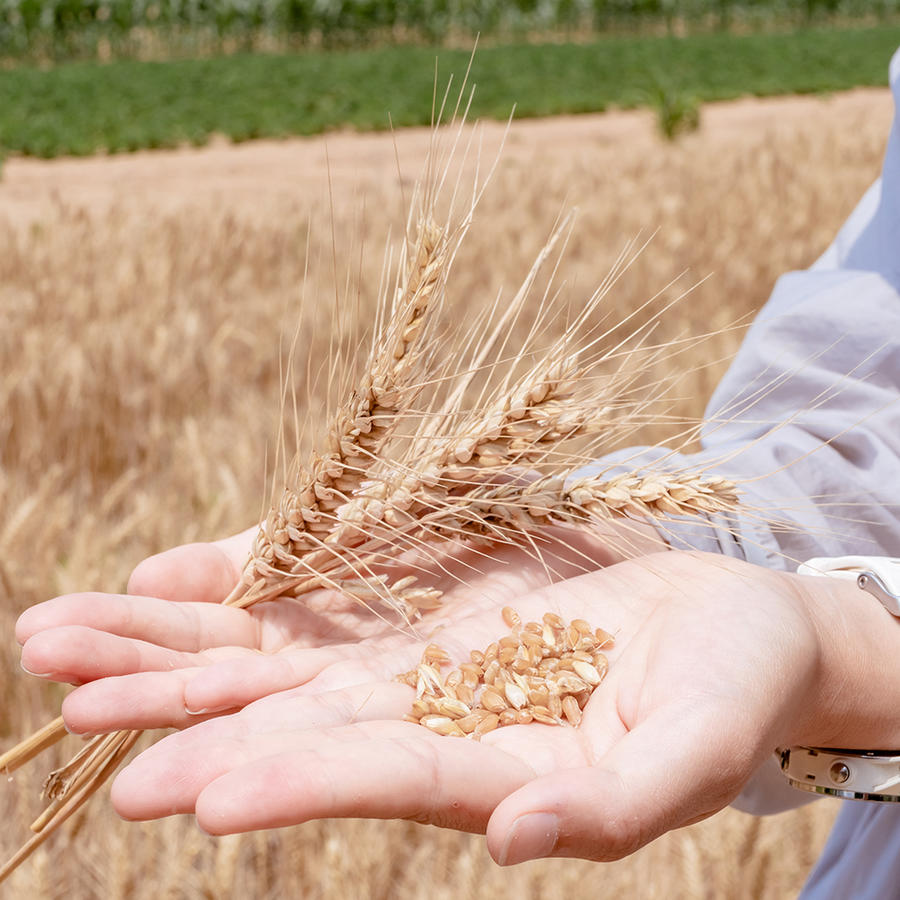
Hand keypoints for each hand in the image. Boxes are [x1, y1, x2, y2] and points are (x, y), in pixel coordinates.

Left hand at [101, 551, 874, 863]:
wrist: (728, 619)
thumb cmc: (728, 691)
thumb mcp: (691, 753)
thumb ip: (612, 807)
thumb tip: (515, 836)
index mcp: (489, 764)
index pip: (368, 776)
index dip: (283, 781)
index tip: (184, 792)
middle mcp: (428, 710)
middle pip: (283, 714)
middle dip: (173, 708)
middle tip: (64, 699)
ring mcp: (413, 648)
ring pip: (270, 649)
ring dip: (169, 644)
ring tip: (55, 639)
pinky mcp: (419, 588)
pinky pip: (311, 584)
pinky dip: (234, 577)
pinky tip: (160, 574)